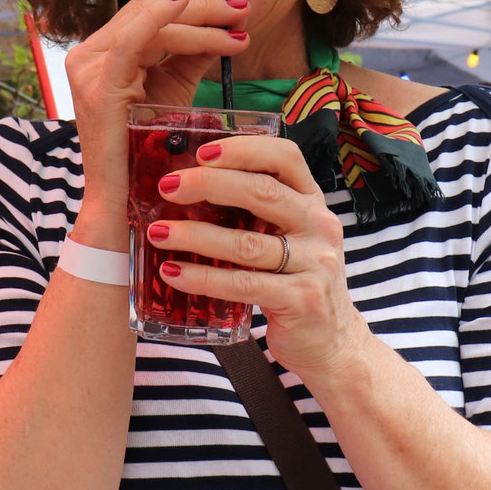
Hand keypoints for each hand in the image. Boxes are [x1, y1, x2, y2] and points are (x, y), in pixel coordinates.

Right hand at [63, 0, 250, 242]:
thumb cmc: (147, 152)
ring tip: (238, 18)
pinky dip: (160, 17)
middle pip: (148, 5)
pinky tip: (186, 2)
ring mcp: (88, 67)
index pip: (147, 6)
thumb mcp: (173, 92)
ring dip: (199, 14)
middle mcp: (89, 54)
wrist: (124, 203)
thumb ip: (191, 57)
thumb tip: (226, 24)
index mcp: (104, 53)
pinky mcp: (98, 85)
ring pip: (149, 19)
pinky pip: (131, 39)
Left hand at [145, 134, 374, 389]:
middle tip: (168, 187)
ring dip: (195, 235)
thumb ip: (257, 212)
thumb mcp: (289, 237)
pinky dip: (203, 278)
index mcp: (312, 202)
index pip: (285, 157)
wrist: (332, 340)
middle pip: (261, 193)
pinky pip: (242, 284)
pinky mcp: (301, 300)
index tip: (201, 152)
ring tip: (158, 233)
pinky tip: (173, 272)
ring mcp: (315, 264)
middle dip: (209, 185)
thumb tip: (188, 187)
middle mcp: (319, 227)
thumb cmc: (297, 280)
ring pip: (246, 243)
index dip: (244, 148)